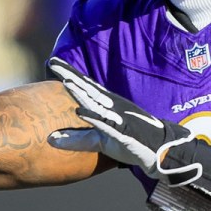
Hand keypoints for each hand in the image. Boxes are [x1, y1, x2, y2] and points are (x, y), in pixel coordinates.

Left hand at [46, 57, 190, 172]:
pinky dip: (94, 117)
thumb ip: (77, 138)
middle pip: (87, 88)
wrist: (161, 148)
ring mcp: (117, 116)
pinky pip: (106, 123)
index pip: (85, 87)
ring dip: (81, 92)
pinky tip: (81, 111)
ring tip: (66, 82)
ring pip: (96, 102)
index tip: (53, 62)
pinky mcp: (123, 130)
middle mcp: (110, 106)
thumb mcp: (99, 140)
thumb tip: (49, 139)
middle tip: (53, 62)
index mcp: (105, 105)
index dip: (69, 74)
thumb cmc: (129, 140)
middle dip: (70, 75)